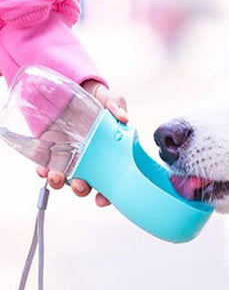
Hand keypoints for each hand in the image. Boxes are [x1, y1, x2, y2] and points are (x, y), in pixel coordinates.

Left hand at [36, 80, 127, 206]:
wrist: (71, 89)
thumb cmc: (95, 98)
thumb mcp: (109, 99)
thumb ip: (117, 106)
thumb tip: (124, 118)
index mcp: (109, 151)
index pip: (111, 178)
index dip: (108, 193)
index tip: (103, 199)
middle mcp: (89, 158)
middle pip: (87, 182)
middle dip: (82, 189)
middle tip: (81, 186)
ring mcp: (69, 155)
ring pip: (65, 178)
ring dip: (61, 183)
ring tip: (58, 178)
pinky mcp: (50, 150)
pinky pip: (46, 165)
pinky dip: (43, 171)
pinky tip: (43, 170)